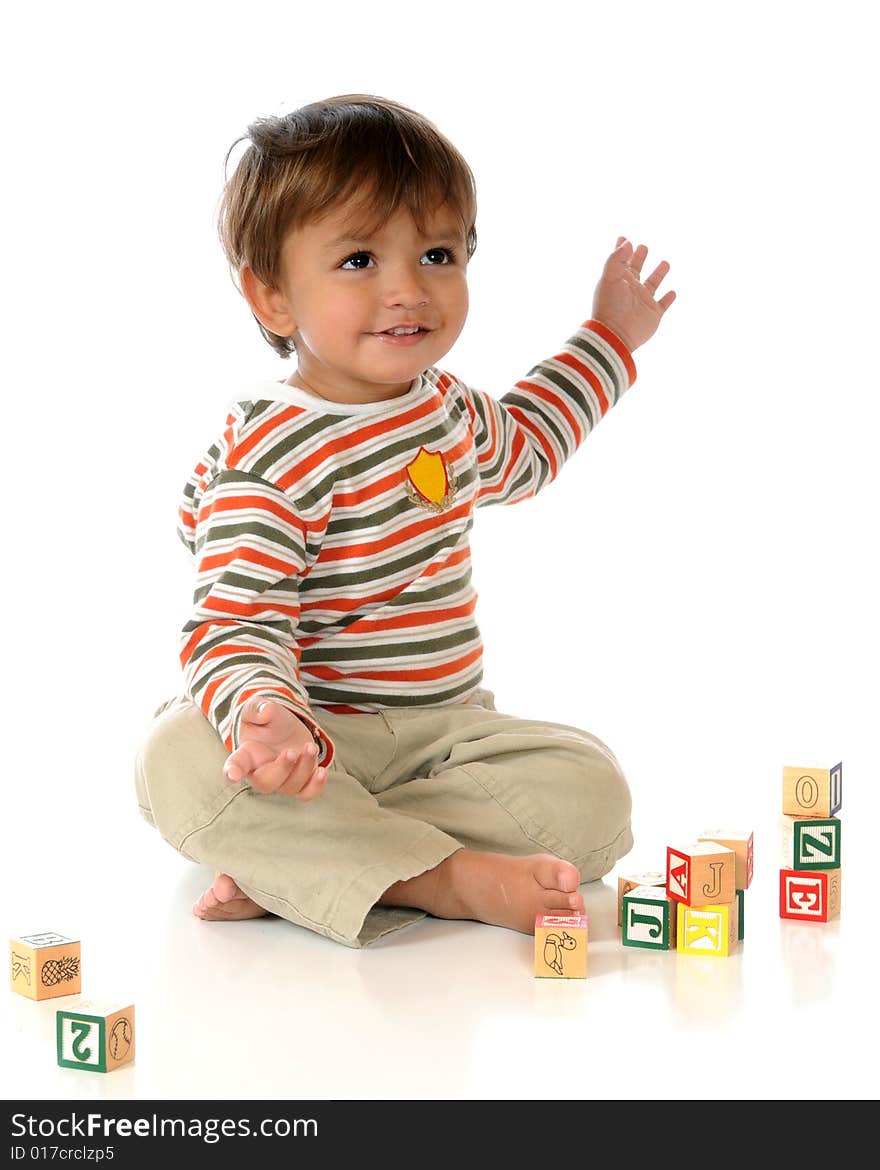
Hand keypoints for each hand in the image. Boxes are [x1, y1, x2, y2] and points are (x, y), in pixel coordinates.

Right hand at [224, 699, 326, 799]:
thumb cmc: (268, 720)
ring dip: (304, 768)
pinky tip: (321, 771)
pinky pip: (306, 794)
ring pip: (290, 787)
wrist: (286, 727)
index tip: (233, 775)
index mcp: (246, 754)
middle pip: (266, 783)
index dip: (232, 771)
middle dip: (281, 769)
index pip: (235, 764)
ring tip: (311, 747)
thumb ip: (258, 708)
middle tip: (291, 751)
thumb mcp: (259, 708)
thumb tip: (265, 710)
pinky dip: (315, 787)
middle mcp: (261, 772)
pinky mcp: (300, 781)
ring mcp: (281, 780)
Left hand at [591, 237, 675, 352]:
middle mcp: (630, 289)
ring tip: (665, 263)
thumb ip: (617, 259)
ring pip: (653, 284)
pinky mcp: (653, 314)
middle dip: (639, 258)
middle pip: (637, 269)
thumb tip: (628, 243)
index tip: (624, 238)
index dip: (622, 249)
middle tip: (643, 247)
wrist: (616, 335)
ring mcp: (643, 301)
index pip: (621, 260)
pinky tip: (672, 292)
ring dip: (659, 274)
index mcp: (618, 280)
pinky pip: (663, 304)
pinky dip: (668, 298)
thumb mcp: (609, 278)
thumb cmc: (610, 306)